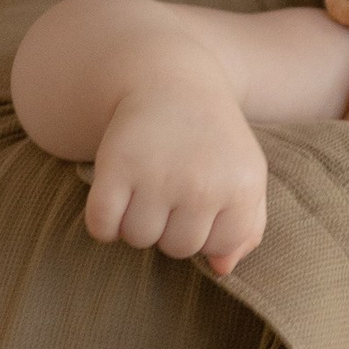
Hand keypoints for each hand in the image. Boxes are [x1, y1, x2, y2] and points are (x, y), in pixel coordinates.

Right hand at [85, 67, 267, 268]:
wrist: (169, 79)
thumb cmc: (211, 137)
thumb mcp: (244, 174)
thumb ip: (246, 226)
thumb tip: (221, 269)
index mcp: (241, 186)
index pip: (217, 248)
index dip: (205, 230)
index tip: (200, 201)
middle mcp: (202, 183)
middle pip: (176, 248)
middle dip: (169, 226)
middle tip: (169, 188)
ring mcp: (157, 174)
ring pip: (137, 239)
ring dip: (135, 221)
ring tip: (144, 186)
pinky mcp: (116, 165)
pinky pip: (102, 226)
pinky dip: (102, 221)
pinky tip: (115, 195)